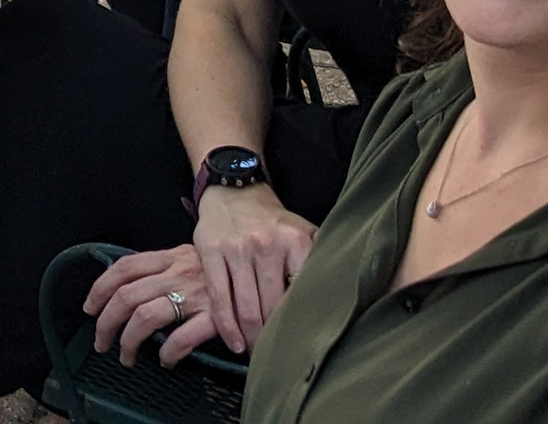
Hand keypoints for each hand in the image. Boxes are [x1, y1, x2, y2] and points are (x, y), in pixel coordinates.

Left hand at [86, 245, 238, 367]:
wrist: (266, 270)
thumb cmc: (226, 268)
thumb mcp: (193, 256)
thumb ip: (166, 267)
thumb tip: (131, 288)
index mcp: (171, 257)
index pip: (124, 267)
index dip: (100, 288)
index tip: (90, 308)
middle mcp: (179, 273)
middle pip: (127, 296)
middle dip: (106, 323)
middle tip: (101, 341)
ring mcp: (197, 295)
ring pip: (145, 318)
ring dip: (128, 342)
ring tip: (126, 356)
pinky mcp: (216, 318)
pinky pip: (181, 338)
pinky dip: (167, 353)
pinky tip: (166, 361)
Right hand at [187, 183, 313, 350]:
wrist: (235, 191)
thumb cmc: (273, 223)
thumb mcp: (304, 234)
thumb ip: (318, 263)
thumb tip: (336, 300)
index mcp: (296, 242)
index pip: (300, 295)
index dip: (300, 325)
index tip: (300, 344)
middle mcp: (267, 244)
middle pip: (272, 307)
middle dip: (273, 338)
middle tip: (276, 355)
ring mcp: (237, 248)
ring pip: (246, 307)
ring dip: (250, 338)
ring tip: (254, 353)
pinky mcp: (211, 251)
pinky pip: (220, 298)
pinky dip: (226, 326)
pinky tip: (234, 342)